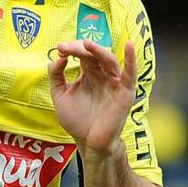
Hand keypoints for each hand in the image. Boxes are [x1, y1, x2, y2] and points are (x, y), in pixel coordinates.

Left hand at [48, 40, 136, 157]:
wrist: (88, 142)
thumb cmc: (77, 121)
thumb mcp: (60, 95)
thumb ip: (56, 76)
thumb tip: (57, 56)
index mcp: (89, 74)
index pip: (82, 55)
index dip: (71, 49)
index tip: (59, 48)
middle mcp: (103, 75)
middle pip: (94, 54)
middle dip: (80, 48)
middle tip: (65, 47)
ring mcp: (115, 82)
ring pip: (109, 60)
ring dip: (98, 50)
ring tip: (86, 44)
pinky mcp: (125, 92)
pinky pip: (131, 74)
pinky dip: (132, 59)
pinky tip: (129, 45)